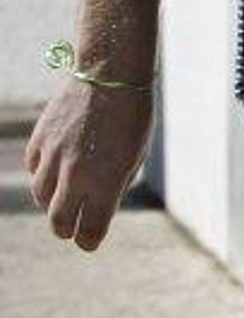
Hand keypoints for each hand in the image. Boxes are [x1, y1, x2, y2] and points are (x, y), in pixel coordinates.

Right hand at [26, 79, 154, 251]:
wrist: (111, 76)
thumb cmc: (133, 117)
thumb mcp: (135, 157)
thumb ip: (115, 186)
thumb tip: (98, 208)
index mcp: (103, 184)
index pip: (89, 230)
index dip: (90, 240)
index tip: (90, 241)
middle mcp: (73, 176)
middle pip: (58, 221)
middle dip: (66, 229)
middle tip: (71, 229)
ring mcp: (52, 158)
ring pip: (41, 197)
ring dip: (52, 202)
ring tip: (65, 198)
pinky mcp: (39, 141)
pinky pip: (34, 169)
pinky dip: (43, 175)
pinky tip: (56, 170)